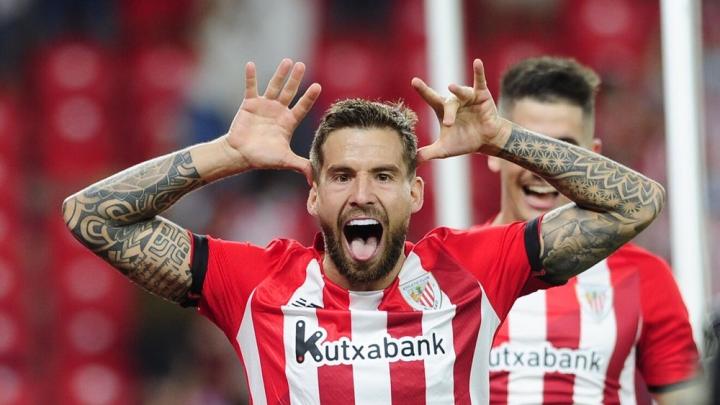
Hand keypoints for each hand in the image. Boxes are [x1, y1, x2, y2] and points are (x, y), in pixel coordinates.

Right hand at [225, 59, 320, 181]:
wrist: (240, 155)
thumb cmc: (262, 158)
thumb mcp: (285, 161)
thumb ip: (301, 166)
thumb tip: (315, 180)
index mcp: (288, 122)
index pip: (302, 107)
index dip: (309, 97)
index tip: (318, 86)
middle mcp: (278, 111)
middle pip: (289, 92)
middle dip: (296, 79)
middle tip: (302, 65)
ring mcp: (264, 106)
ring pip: (274, 86)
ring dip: (280, 74)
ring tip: (287, 61)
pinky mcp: (249, 104)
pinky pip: (250, 87)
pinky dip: (250, 77)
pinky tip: (251, 64)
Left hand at [411, 58, 507, 163]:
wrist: (486, 141)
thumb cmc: (464, 142)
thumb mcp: (445, 149)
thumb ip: (428, 153)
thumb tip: (412, 161)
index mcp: (443, 110)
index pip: (430, 97)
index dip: (423, 89)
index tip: (414, 81)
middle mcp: (454, 101)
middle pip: (448, 103)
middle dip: (449, 113)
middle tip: (448, 125)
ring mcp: (468, 96)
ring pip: (462, 94)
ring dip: (458, 93)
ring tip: (451, 87)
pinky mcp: (482, 94)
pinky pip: (479, 81)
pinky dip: (478, 71)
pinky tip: (477, 62)